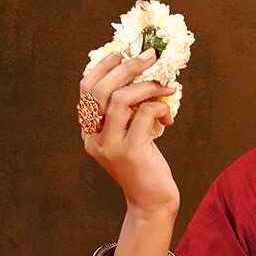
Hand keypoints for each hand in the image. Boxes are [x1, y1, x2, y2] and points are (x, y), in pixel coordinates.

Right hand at [79, 50, 180, 217]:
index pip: (86, 89)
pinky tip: (168, 119)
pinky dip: (160, 108)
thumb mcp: (130, 136)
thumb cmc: (145, 167)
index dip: (104, 66)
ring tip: (167, 88)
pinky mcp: (131, 153)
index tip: (124, 51)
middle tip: (151, 57)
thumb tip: (141, 73)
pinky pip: (145, 114)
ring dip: (148, 86)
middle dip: (128, 67)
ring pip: (121, 99)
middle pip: (101, 89)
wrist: (152, 204)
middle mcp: (94, 138)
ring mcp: (110, 146)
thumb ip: (127, 112)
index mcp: (89, 132)